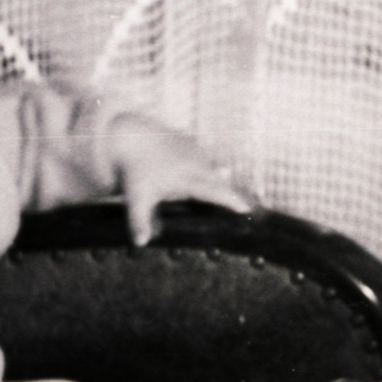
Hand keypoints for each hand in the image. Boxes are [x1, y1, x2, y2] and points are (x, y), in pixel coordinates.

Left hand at [114, 120, 255, 243]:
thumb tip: (140, 244)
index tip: (247, 210)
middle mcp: (196, 164)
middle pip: (221, 182)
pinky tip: (220, 179)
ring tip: (239, 197)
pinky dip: (213, 173)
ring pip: (215, 171)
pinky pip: (208, 162)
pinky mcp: (195, 145)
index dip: (231, 201)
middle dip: (234, 195)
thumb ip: (139, 222)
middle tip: (251, 209)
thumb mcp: (137, 198)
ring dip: (224, 184)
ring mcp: (197, 152)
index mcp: (186, 178)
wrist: (130, 137)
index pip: (214, 192)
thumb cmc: (135, 172)